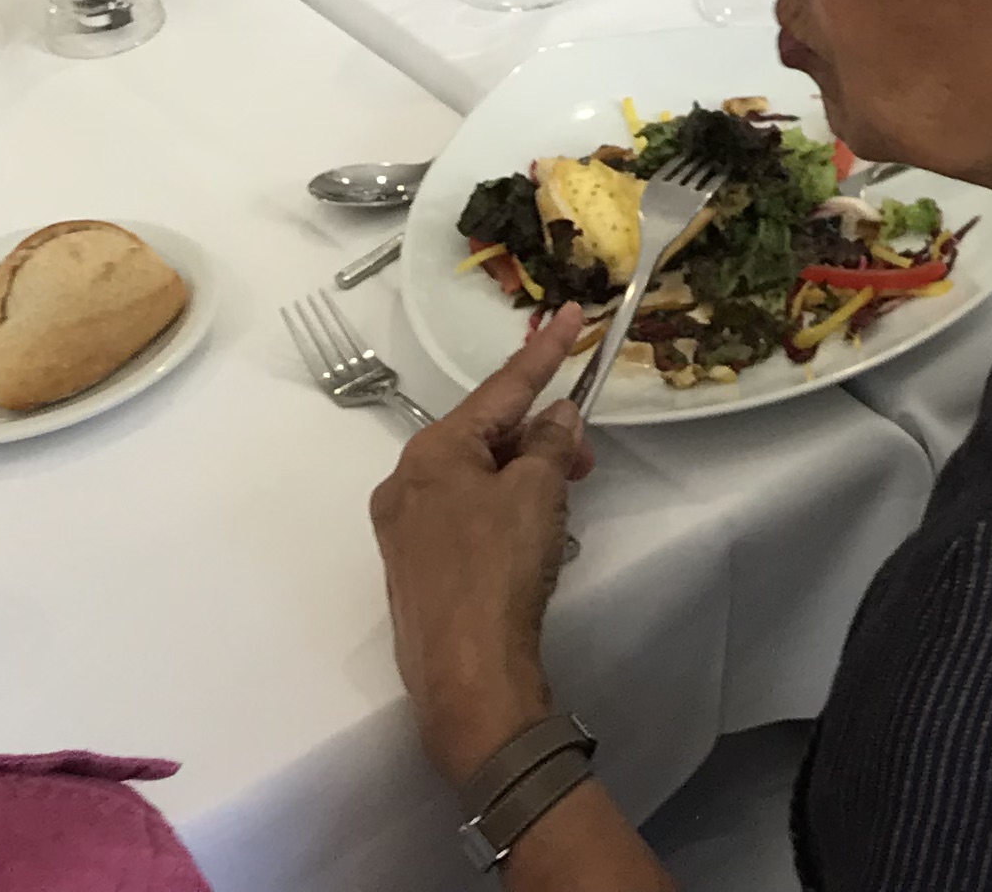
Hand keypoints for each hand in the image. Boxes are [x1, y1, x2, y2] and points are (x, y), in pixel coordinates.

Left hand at [374, 305, 593, 782]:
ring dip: (525, 478)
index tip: (574, 314)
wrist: (466, 677)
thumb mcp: (539, 494)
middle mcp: (405, 484)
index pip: (499, 389)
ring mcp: (404, 531)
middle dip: (540, 437)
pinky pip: (466, 517)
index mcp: (430, 454)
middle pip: (484, 436)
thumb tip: (557, 415)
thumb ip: (552, 443)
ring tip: (565, 504)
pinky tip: (534, 537)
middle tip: (586, 459)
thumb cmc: (499, 571)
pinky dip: (505, 511)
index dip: (543, 353)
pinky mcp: (415, 571)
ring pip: (475, 479)